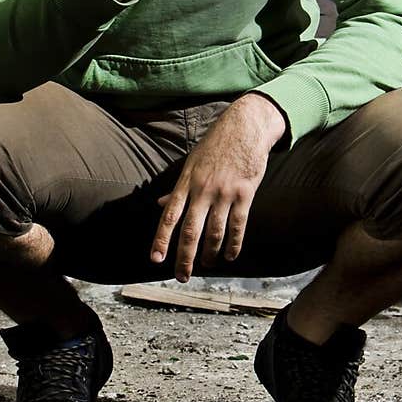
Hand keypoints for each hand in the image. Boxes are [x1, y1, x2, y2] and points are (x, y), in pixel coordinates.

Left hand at [151, 93, 286, 280]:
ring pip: (214, 233)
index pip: (169, 216)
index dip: (161, 239)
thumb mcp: (191, 163)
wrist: (244, 126)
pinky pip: (238, 226)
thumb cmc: (215, 145)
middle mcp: (203, 189)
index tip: (156, 259)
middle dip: (185, 257)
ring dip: (210, 254)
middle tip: (182, 275)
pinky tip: (230, 256)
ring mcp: (224, 192)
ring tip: (206, 265)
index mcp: (186, 182)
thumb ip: (177, 188)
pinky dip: (234, 245)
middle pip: (190, 231)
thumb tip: (159, 205)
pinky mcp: (245, 193)